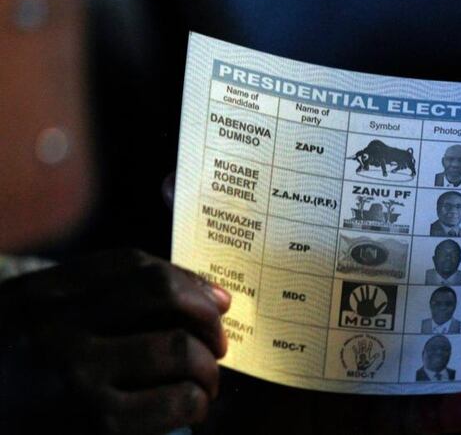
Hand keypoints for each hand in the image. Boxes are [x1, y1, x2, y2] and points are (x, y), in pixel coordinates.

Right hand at [0, 249, 231, 434]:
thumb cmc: (10, 387)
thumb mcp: (27, 330)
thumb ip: (85, 308)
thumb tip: (191, 300)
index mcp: (37, 296)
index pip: (131, 263)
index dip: (187, 278)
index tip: (215, 298)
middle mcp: (54, 327)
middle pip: (162, 292)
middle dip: (207, 315)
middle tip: (218, 342)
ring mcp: (74, 376)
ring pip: (179, 348)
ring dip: (207, 366)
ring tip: (205, 383)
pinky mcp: (98, 425)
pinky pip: (178, 399)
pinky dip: (198, 401)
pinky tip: (191, 407)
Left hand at [163, 172, 460, 433]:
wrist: (200, 411)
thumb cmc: (215, 342)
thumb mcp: (211, 281)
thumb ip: (205, 233)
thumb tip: (171, 175)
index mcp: (353, 283)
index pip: (422, 253)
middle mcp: (377, 325)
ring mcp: (375, 374)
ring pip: (454, 357)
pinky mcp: (358, 422)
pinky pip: (407, 422)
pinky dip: (442, 415)